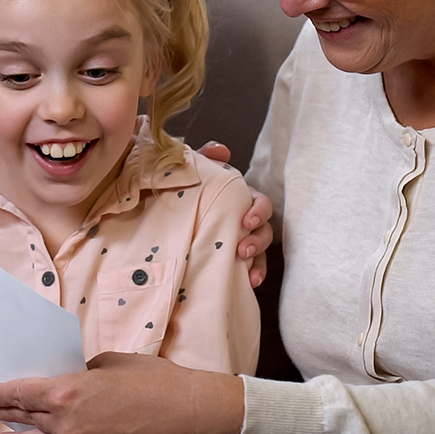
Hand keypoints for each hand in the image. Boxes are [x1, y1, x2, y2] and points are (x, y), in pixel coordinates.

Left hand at [0, 352, 244, 433]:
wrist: (182, 415)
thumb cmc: (151, 381)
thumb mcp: (110, 363)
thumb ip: (84, 371)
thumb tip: (74, 376)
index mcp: (65, 392)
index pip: (21, 393)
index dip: (0, 394)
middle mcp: (64, 423)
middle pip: (26, 419)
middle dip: (4, 415)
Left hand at [196, 141, 275, 287]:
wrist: (169, 215)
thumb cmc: (190, 191)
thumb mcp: (197, 172)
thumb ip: (206, 157)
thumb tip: (221, 150)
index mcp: (241, 200)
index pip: (261, 203)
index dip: (259, 211)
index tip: (247, 221)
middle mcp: (246, 221)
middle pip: (265, 230)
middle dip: (258, 241)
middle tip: (242, 250)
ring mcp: (243, 240)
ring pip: (261, 252)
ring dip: (258, 262)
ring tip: (249, 274)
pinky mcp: (235, 259)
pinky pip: (251, 268)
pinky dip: (254, 275)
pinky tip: (250, 283)